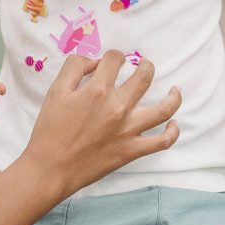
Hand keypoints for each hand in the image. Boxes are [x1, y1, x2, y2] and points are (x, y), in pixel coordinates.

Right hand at [24, 50, 181, 195]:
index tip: (112, 62)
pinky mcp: (132, 150)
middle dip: (146, 66)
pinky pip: (162, 141)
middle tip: (144, 66)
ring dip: (173, 96)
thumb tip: (94, 61)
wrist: (51, 168)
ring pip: (164, 109)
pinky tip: (174, 124)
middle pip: (144, 77)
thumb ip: (73, 68)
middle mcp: (117, 107)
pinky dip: (172, 132)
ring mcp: (128, 130)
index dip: (114, 56)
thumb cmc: (49, 131)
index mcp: (97, 90)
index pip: (115, 60)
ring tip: (175, 89)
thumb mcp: (55, 91)